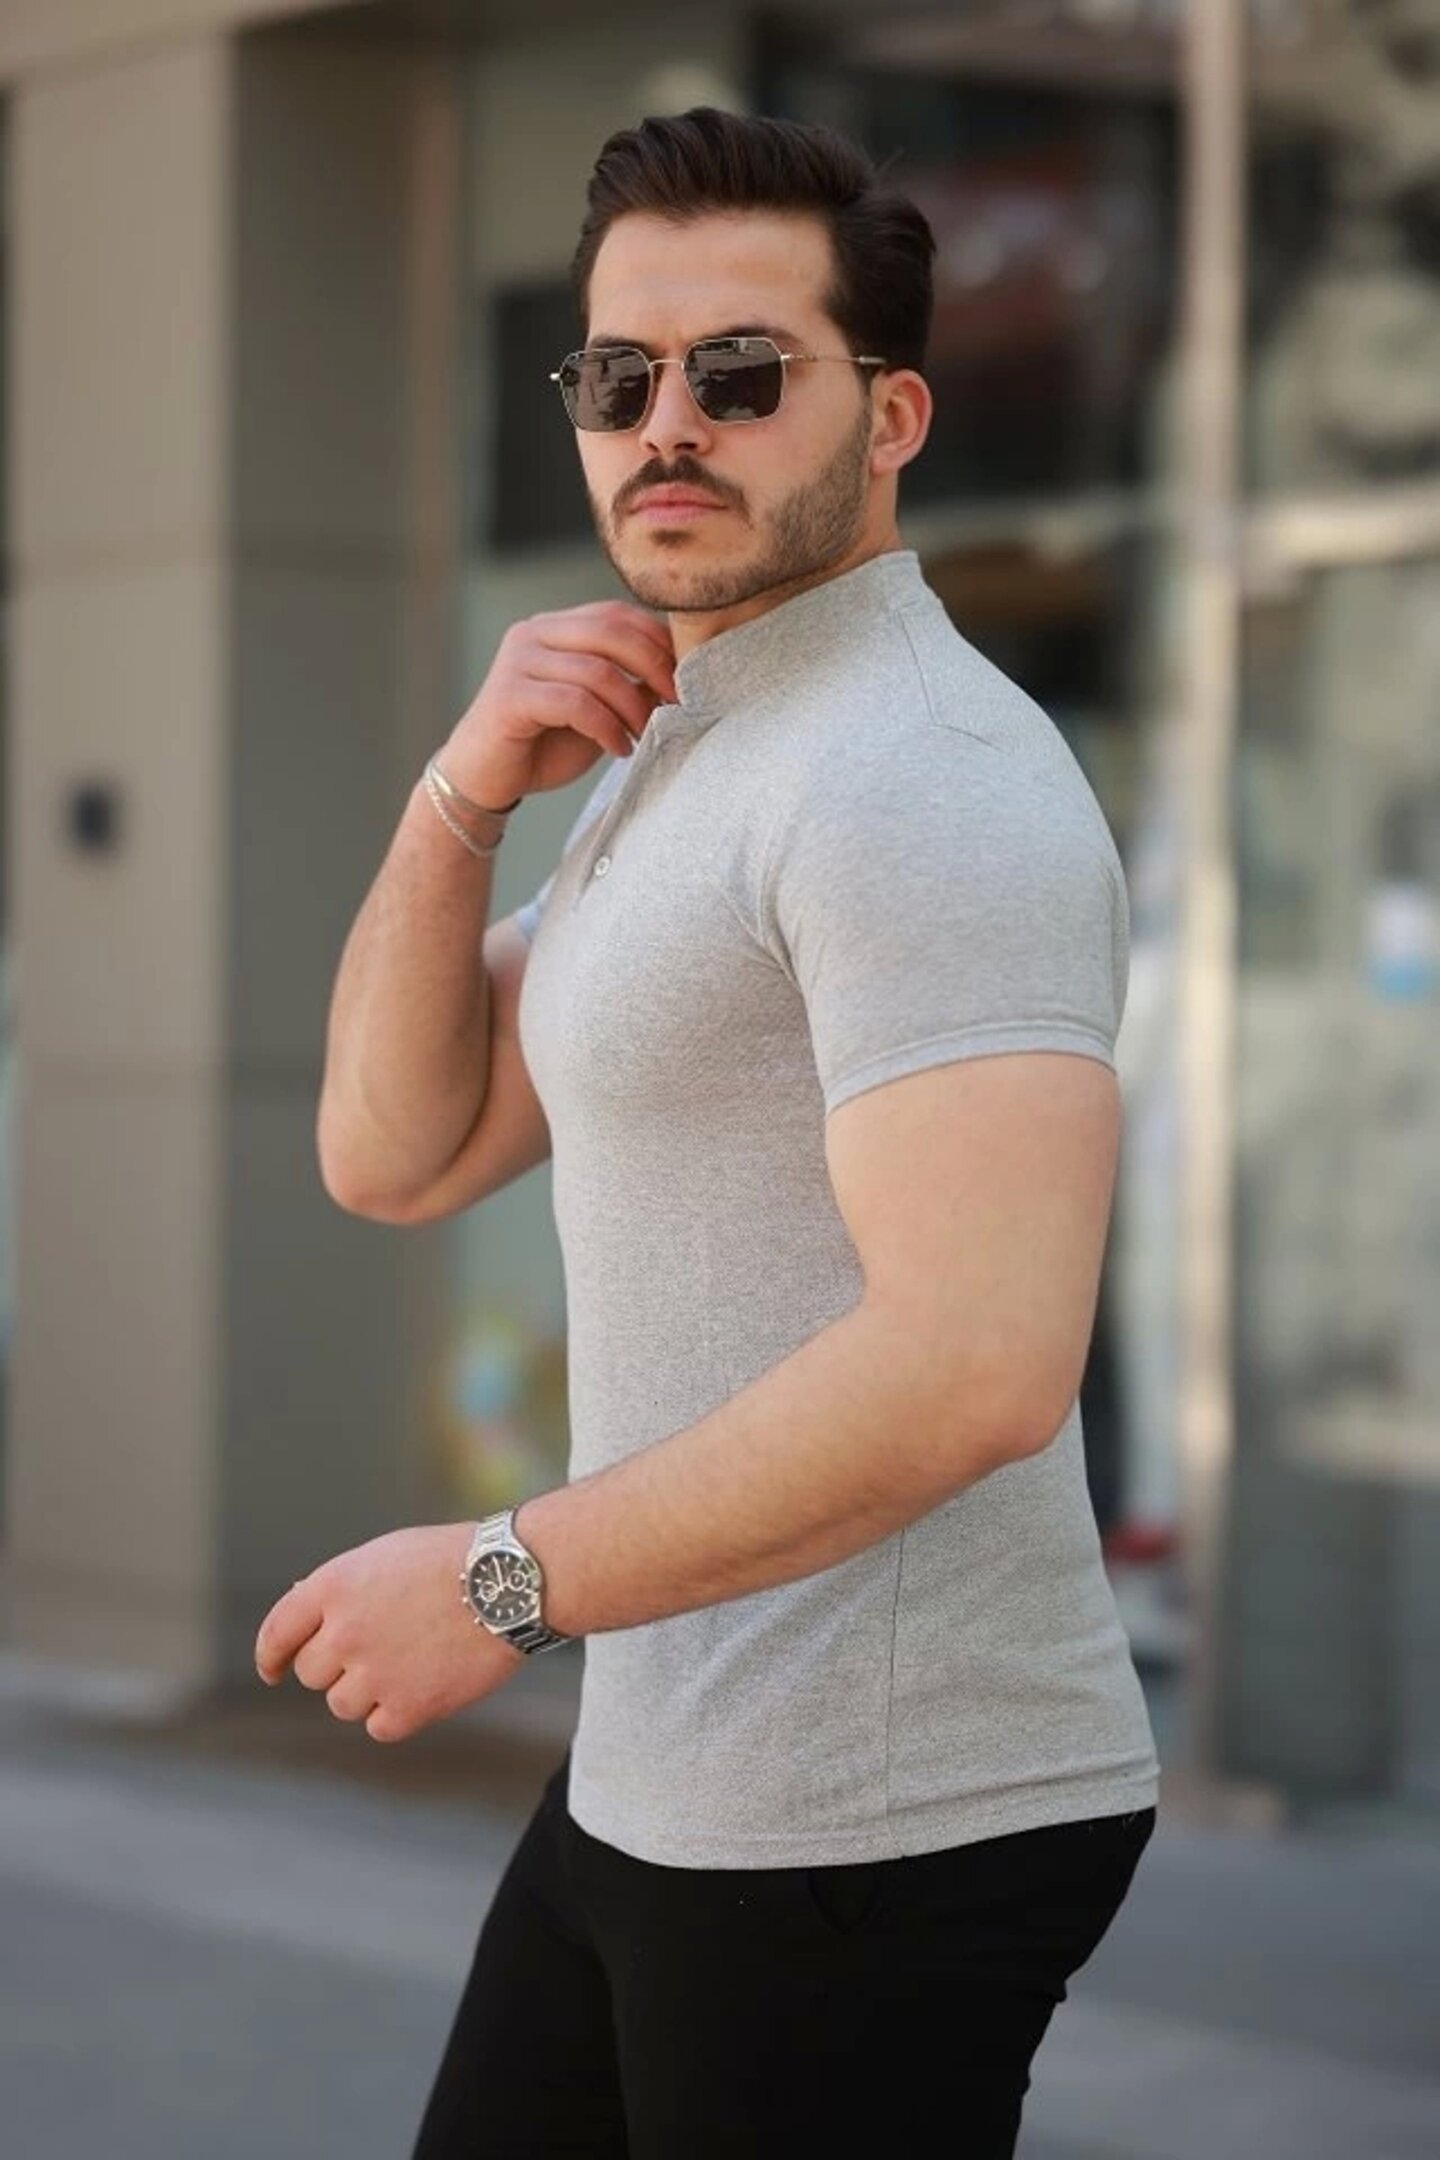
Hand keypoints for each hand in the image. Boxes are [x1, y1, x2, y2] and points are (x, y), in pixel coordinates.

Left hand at [253, 1523, 523, 1742]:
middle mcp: (344, 1633)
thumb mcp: (384, 1557)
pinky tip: (425, 1684)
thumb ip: (341, 1590)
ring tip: (412, 1661)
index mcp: (333, 1587)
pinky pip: (379, 1726)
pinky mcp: (408, 1708)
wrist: (509, 1582)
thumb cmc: (452, 1560)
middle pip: (312, 1673)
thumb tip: (307, 1621)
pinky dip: (397, 1713)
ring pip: (342, 1704)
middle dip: (337, 1666)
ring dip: (368, 1690)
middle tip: (379, 1650)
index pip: (277, 1633)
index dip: (272, 1657)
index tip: (275, 1670)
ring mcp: (374, 1673)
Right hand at [440, 600, 677, 808]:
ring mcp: (517, 661)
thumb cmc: (542, 744)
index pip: (617, 614)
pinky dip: (606, 727)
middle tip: (678, 704)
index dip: (658, 642)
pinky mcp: (509, 695)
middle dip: (654, 668)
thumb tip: (678, 677)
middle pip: (611, 632)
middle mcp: (533, 633)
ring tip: (643, 736)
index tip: (686, 679)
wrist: (484, 779)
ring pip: (597, 671)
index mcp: (555, 627)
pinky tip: (618, 749)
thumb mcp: (596, 709)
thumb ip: (627, 686)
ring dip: (633, 707)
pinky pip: (575, 702)